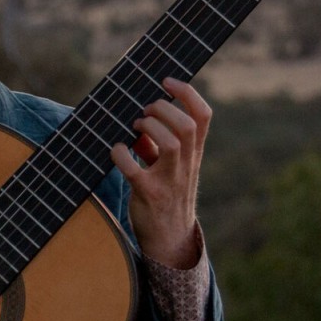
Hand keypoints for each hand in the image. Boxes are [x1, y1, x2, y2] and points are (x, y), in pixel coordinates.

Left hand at [110, 77, 210, 269]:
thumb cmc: (167, 194)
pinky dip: (121, 155)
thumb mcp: (170, 166)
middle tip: (145, 110)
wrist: (170, 240)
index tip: (168, 81)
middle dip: (163, 109)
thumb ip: (156, 142)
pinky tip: (116, 152)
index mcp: (193, 153)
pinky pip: (134, 170)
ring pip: (170, 144)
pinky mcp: (149, 195)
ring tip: (134, 127)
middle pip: (187, 126)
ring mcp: (169, 181)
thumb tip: (138, 117)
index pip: (203, 116)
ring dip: (148, 128)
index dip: (188, 93)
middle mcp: (186, 165)